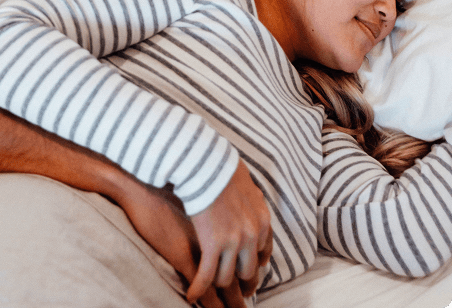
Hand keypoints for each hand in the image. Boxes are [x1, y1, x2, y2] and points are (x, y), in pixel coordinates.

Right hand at [187, 160, 272, 303]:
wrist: (205, 162)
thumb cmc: (220, 166)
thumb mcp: (245, 181)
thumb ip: (250, 196)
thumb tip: (249, 193)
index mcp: (261, 219)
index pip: (264, 253)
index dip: (253, 264)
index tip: (245, 268)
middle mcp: (252, 235)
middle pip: (248, 270)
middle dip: (239, 279)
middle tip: (230, 284)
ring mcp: (234, 242)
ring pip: (227, 277)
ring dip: (216, 281)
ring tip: (207, 284)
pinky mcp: (213, 245)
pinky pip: (207, 276)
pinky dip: (199, 288)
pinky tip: (192, 294)